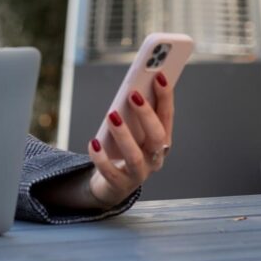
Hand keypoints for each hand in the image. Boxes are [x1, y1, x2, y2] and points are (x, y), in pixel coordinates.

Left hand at [86, 72, 173, 207]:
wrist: (111, 183)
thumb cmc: (123, 148)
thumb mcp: (131, 129)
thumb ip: (133, 111)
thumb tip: (132, 86)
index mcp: (161, 141)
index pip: (167, 117)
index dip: (165, 97)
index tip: (159, 76)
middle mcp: (154, 158)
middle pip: (157, 137)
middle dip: (146, 114)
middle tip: (133, 94)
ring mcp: (139, 174)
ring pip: (135, 156)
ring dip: (124, 135)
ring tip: (112, 115)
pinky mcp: (119, 185)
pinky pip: (110, 172)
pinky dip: (101, 158)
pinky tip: (93, 143)